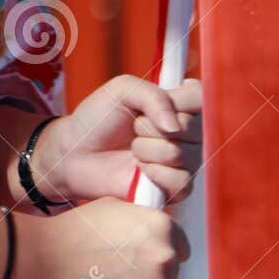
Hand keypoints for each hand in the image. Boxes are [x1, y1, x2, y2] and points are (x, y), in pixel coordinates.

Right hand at [14, 196, 189, 278]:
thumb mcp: (115, 207)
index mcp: (162, 226)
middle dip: (151, 271)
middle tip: (122, 271)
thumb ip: (143, 219)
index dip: (163, 249)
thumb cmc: (77, 229)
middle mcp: (165, 257)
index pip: (180, 245)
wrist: (47, 260)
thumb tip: (156, 230)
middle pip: (170, 271)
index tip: (147, 256)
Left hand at [28, 75, 201, 206]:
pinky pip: (182, 183)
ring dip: (150, 151)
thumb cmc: (98, 117)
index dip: (182, 101)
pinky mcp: (173, 188)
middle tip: (134, 128)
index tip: (156, 104)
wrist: (77, 153)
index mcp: (176, 104)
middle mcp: (185, 133)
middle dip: (154, 128)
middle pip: (195, 129)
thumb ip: (152, 96)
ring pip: (186, 156)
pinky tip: (139, 171)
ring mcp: (181, 161)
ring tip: (133, 149)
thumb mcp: (121, 90)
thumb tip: (175, 126)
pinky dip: (157, 175)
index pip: (201, 98)